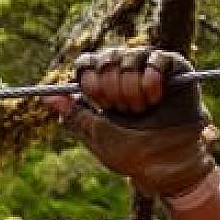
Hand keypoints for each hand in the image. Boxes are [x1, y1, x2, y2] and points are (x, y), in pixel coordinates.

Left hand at [50, 46, 217, 198]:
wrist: (166, 162)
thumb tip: (46, 97)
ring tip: (141, 110)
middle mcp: (124, 72)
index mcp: (103, 86)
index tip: (99, 102)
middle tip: (124, 111)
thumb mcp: (96, 135)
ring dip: (132, 90)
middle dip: (112, 89)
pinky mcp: (173, 66)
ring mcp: (148, 67)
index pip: (86, 62)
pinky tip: (155, 98)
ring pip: (129, 57)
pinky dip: (151, 81)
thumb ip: (74, 114)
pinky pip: (155, 59)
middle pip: (106, 58)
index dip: (90, 80)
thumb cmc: (131, 152)